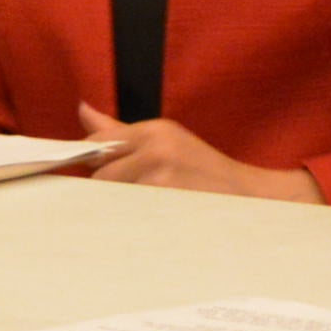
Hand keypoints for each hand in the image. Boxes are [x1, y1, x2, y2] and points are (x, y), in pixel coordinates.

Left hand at [74, 102, 323, 202]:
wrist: (248, 196)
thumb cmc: (204, 172)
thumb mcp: (166, 143)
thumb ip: (120, 132)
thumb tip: (83, 109)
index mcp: (156, 130)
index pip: (98, 144)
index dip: (88, 163)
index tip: (89, 175)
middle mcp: (156, 147)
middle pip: (100, 173)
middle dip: (105, 189)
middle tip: (131, 198)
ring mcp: (160, 175)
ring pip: (111, 196)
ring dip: (117, 206)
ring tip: (143, 209)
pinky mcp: (163, 200)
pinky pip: (126, 212)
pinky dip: (129, 219)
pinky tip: (149, 220)